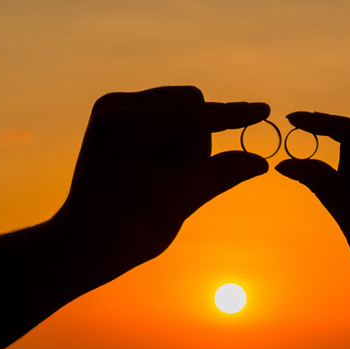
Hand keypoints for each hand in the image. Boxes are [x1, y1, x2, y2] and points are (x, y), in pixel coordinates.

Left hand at [56, 86, 269, 284]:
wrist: (85, 244)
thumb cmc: (126, 230)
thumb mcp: (178, 201)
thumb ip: (220, 174)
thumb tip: (261, 160)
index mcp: (122, 124)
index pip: (191, 113)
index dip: (230, 115)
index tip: (265, 111)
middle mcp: (114, 106)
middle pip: (189, 104)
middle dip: (197, 141)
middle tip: (177, 181)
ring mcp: (116, 109)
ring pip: (183, 111)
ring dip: (188, 145)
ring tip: (162, 181)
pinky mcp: (123, 119)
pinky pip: (171, 120)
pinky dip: (177, 145)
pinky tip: (158, 172)